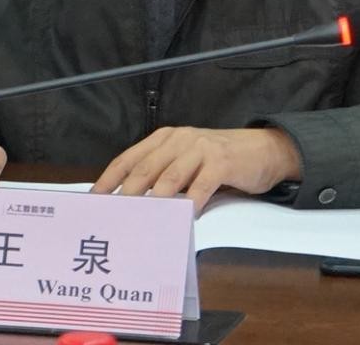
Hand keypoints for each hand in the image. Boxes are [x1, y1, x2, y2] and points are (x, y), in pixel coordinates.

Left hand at [91, 126, 301, 214]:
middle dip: (127, 194)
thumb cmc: (219, 160)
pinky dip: (191, 202)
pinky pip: (202, 185)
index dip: (109, 179)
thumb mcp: (187, 159)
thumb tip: (133, 203)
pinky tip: (184, 217)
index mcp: (165, 138)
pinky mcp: (222, 162)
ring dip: (154, 201)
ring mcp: (200, 149)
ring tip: (141, 221)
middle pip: (145, 169)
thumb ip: (163, 173)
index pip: (129, 159)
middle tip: (114, 216)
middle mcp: (179, 140)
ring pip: (170, 177)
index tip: (95, 200)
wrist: (264, 149)